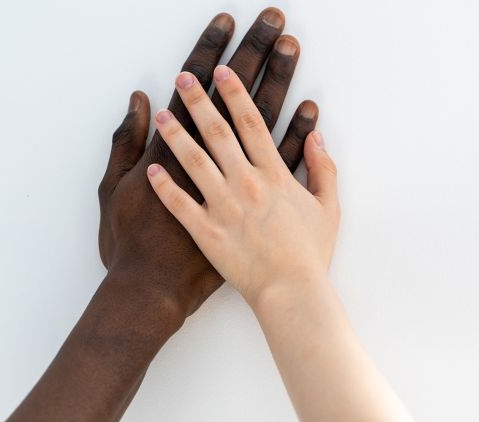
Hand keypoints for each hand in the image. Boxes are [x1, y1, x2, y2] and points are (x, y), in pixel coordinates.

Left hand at [145, 64, 423, 421]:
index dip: (235, 94)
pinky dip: (164, 186)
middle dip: (198, 102)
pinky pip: (179, 204)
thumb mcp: (328, 207)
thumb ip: (323, 167)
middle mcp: (246, 183)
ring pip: (194, 162)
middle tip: (183, 78)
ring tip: (162, 114)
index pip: (251, 123)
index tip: (222, 72)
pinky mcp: (205, 231)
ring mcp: (223, 207)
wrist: (292, 293)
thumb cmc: (310, 254)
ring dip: (175, 135)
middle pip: (217, 133)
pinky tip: (150, 170)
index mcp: (273, 174)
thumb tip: (317, 135)